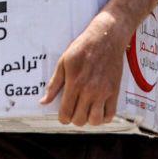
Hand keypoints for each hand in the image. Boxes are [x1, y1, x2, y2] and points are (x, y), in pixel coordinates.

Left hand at [40, 11, 126, 126]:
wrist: (106, 38)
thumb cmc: (83, 47)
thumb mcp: (63, 62)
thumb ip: (54, 84)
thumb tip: (43, 101)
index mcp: (74, 83)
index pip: (66, 112)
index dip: (62, 118)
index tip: (63, 115)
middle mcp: (89, 90)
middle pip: (79, 119)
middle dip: (74, 118)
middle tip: (74, 111)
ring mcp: (103, 92)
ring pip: (95, 120)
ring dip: (89, 119)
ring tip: (86, 111)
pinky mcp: (114, 91)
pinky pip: (110, 114)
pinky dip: (104, 118)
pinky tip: (99, 110)